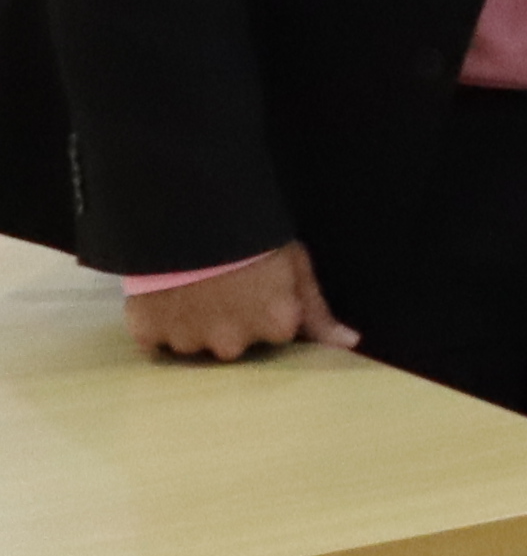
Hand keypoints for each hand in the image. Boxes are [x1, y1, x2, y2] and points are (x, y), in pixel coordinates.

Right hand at [127, 245, 350, 360]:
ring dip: (190, 322)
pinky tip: (161, 294)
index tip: (256, 284)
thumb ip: (318, 312)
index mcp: (275, 327)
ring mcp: (188, 341)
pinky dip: (155, 323)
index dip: (267, 307)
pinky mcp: (148, 333)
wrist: (188, 211)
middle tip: (220, 282)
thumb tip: (348, 343)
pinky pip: (152, 340)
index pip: (278, 332)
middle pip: (233, 342)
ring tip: (189, 284)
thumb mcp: (296, 265)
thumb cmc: (252, 234)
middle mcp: (233, 344)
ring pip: (192, 343)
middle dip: (229, 320)